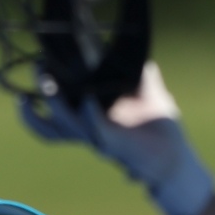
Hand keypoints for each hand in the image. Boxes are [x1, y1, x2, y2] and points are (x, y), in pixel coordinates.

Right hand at [20, 62, 214, 214]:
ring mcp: (101, 140)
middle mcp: (90, 133)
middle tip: (35, 70)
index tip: (35, 75)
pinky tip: (87, 99)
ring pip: (66, 125)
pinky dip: (90, 115)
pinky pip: (97, 130)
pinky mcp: (117, 146)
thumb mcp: (150, 97)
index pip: (54, 118)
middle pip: (51, 123)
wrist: (178, 161)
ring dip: (55, 104)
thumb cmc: (162, 132)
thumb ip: (142, 76)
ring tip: (47, 80)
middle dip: (35, 102)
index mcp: (92, 124)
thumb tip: (139, 53)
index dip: (38, 102)